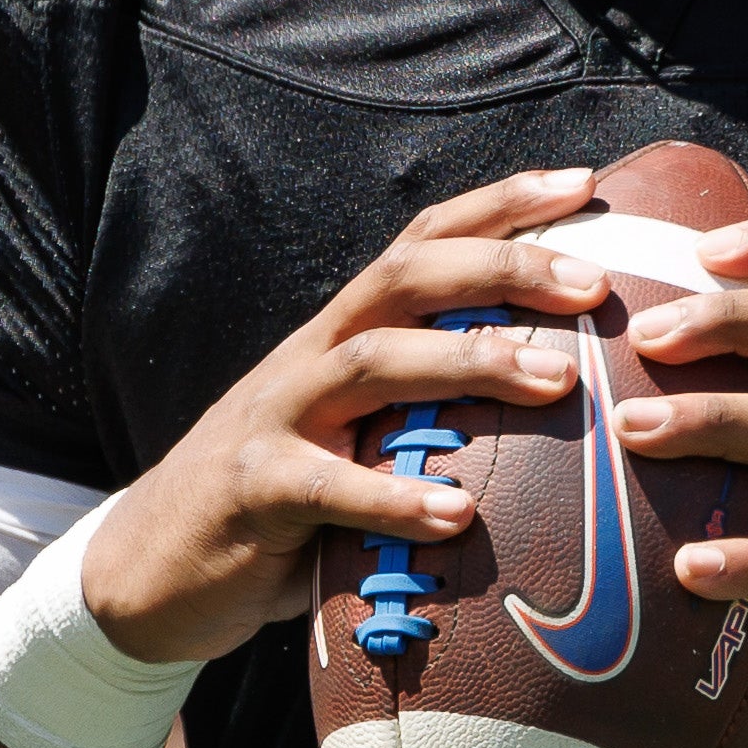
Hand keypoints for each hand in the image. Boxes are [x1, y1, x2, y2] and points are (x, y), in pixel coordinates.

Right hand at [76, 170, 617, 664]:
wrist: (155, 562)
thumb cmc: (290, 499)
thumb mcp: (362, 436)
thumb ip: (433, 411)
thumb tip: (564, 400)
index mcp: (346, 333)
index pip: (423, 243)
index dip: (500, 206)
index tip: (584, 184)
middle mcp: (312, 357)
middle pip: (405, 279)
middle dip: (503, 269)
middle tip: (593, 285)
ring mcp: (277, 419)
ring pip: (371, 362)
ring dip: (468, 363)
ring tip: (556, 381)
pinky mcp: (253, 492)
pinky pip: (325, 486)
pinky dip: (392, 496)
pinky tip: (458, 513)